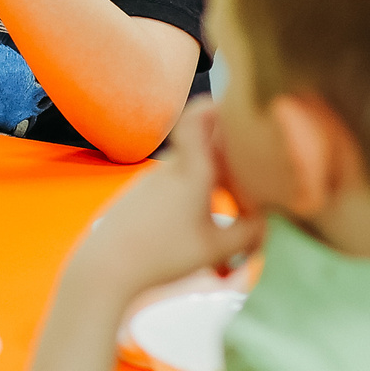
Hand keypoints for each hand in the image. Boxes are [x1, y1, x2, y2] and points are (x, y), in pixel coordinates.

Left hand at [66, 98, 264, 302]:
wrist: (105, 268)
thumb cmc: (163, 255)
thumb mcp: (217, 248)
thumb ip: (249, 232)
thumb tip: (264, 218)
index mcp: (191, 170)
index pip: (197, 117)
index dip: (214, 103)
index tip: (232, 104)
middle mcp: (169, 168)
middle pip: (204, 152)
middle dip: (229, 169)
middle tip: (248, 193)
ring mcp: (150, 181)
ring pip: (189, 177)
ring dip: (209, 197)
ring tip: (224, 237)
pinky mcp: (138, 197)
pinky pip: (171, 193)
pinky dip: (188, 210)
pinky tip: (194, 240)